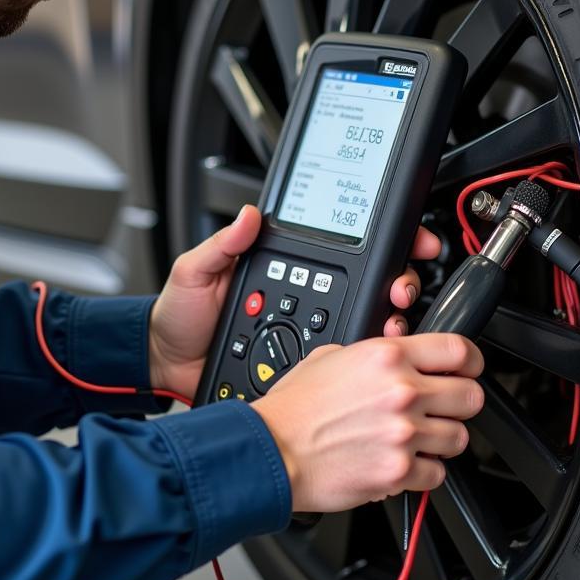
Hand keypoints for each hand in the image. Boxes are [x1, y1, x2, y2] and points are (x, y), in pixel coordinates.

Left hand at [149, 208, 441, 399]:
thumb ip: (222, 243)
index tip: (410, 238)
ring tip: (390, 321)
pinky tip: (368, 354)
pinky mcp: (305, 365)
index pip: (341, 248)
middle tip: (400, 287)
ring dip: (387, 322)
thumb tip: (249, 214)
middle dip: (398, 282)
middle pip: (366, 285)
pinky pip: (340, 360)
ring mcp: (307, 331)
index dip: (381, 241)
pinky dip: (361, 358)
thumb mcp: (194, 271)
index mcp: (285, 267)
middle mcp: (304, 296)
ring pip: (362, 324)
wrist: (168, 364)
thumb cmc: (181, 316)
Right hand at [252, 333, 484, 512]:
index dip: (471, 360)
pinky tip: (402, 462)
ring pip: (459, 437)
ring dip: (441, 439)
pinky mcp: (400, 471)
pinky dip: (423, 472)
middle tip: (443, 407)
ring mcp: (404, 433)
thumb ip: (372, 353)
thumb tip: (394, 354)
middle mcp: (402, 391)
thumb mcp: (331, 356)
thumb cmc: (294, 407)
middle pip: (470, 395)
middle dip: (459, 402)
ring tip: (416, 438)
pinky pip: (437, 474)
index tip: (468, 368)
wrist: (273, 450)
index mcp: (387, 356)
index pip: (459, 350)